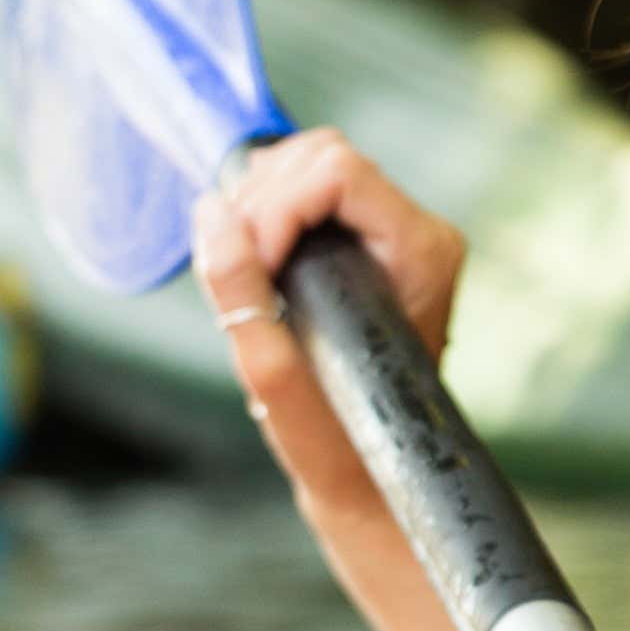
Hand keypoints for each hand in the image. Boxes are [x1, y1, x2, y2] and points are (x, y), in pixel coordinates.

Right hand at [188, 130, 463, 526]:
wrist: (374, 476)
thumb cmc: (337, 442)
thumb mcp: (276, 375)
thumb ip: (241, 294)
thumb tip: (208, 213)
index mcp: (421, 252)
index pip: (337, 171)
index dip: (275, 204)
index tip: (249, 260)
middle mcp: (420, 231)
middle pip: (322, 155)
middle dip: (261, 198)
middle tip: (231, 261)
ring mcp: (396, 234)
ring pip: (312, 163)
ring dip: (258, 201)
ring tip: (237, 261)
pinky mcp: (369, 242)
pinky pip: (308, 191)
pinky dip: (266, 211)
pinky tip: (251, 256)